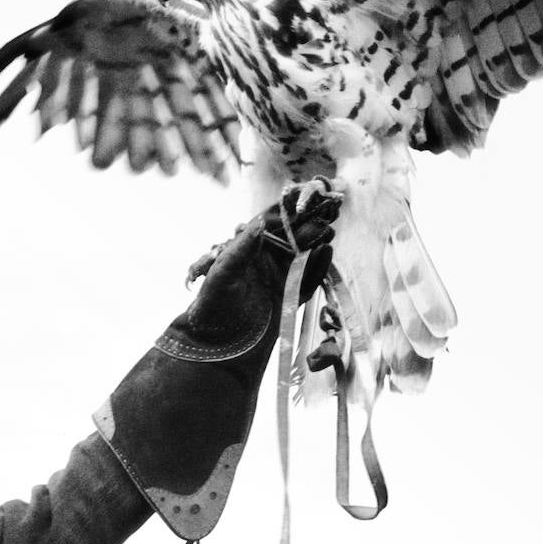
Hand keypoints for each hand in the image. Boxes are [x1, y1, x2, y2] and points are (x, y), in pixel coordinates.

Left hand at [165, 180, 341, 360]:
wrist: (218, 348)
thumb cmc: (213, 309)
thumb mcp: (223, 277)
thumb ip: (240, 251)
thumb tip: (258, 223)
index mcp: (246, 249)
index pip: (270, 223)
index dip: (288, 210)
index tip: (305, 195)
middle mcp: (264, 260)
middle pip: (291, 236)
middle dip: (309, 222)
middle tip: (327, 210)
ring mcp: (278, 278)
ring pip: (302, 254)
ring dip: (316, 241)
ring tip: (329, 229)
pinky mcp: (289, 296)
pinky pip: (307, 277)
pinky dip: (318, 266)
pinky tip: (327, 252)